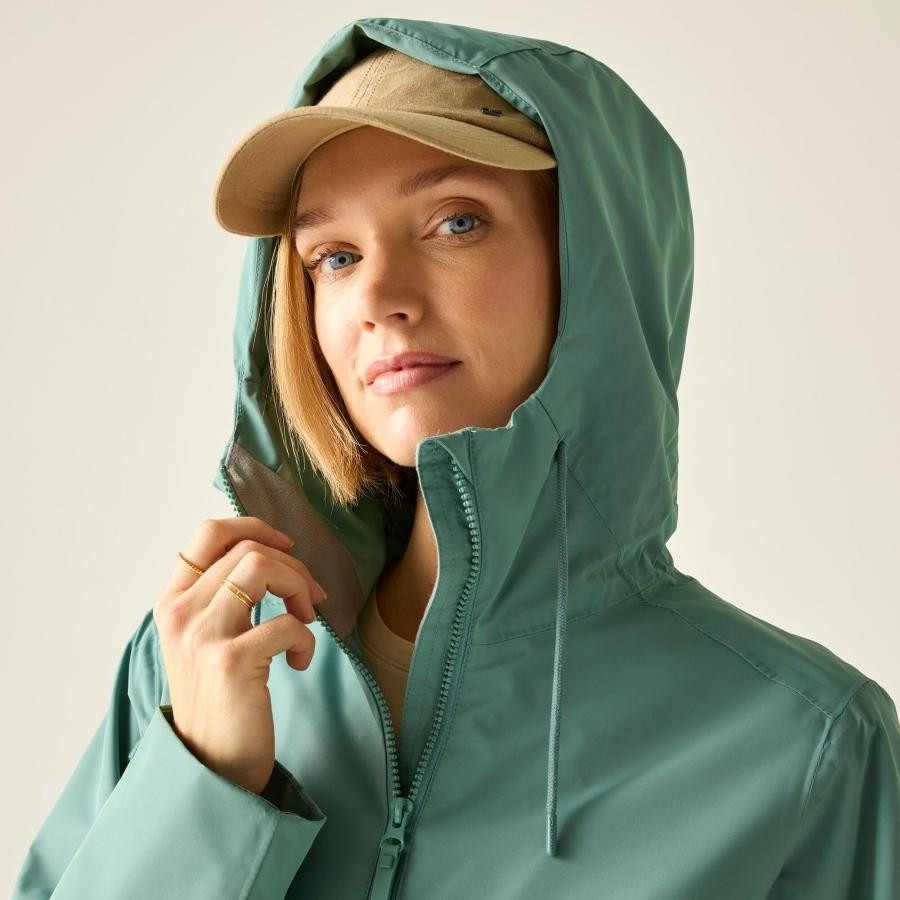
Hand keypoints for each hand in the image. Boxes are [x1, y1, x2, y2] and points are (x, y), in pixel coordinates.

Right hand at [152, 516, 326, 794]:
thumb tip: (272, 553)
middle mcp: (180, 613)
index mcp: (172, 602)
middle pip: (248, 549)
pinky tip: (298, 661)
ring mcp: (202, 636)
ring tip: (305, 619)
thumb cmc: (219, 698)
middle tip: (309, 599)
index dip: (254, 527)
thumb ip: (221, 596)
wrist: (211, 766)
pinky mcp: (230, 662)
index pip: (207, 533)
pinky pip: (287, 622)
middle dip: (293, 567)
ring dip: (299, 588)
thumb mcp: (204, 639)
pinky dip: (306, 638)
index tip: (286, 548)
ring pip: (263, 567)